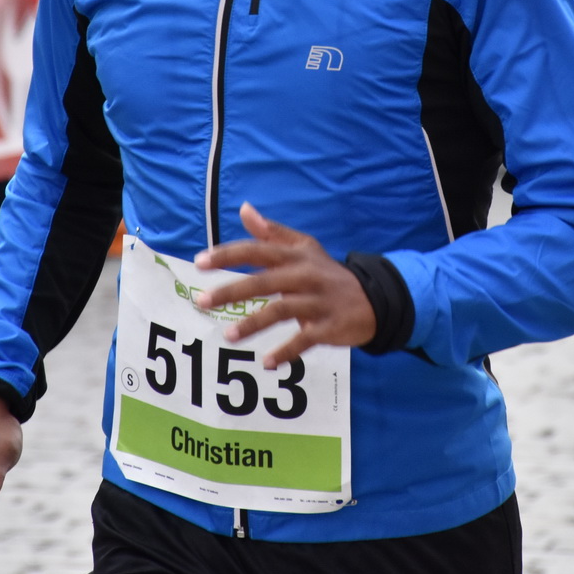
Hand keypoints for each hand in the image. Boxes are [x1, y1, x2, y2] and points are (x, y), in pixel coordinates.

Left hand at [193, 203, 376, 368]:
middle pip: (263, 281)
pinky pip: (305, 340)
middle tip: (202, 301)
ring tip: (228, 335)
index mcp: (295, 255)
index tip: (199, 262)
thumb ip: (271, 231)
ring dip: (253, 323)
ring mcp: (318, 301)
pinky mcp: (329, 326)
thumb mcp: (304, 247)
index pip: (256, 250)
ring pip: (281, 310)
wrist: (374, 298)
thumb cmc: (327, 272)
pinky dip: (286, 352)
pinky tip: (267, 363)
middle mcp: (305, 275)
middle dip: (231, 290)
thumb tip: (244, 210)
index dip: (227, 255)